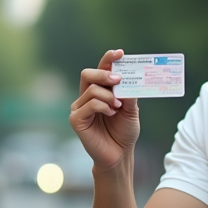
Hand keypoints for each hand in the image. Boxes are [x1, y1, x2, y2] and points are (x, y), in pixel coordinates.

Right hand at [69, 49, 139, 169]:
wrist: (120, 154)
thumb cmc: (124, 132)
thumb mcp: (131, 109)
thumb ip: (128, 93)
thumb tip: (126, 78)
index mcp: (99, 91)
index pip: (100, 69)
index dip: (108, 59)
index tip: (120, 52)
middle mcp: (86, 97)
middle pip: (88, 74)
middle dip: (104, 73)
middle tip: (118, 79)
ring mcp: (79, 108)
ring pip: (92, 90)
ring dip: (109, 96)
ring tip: (118, 107)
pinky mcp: (76, 119)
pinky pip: (89, 104)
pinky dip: (103, 106)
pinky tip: (111, 114)